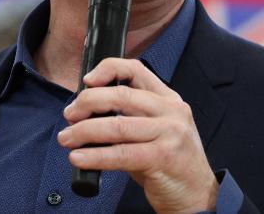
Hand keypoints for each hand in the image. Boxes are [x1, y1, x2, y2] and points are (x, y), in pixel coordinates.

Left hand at [58, 58, 217, 213]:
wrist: (196, 193)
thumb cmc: (170, 163)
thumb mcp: (156, 131)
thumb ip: (130, 117)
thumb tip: (87, 114)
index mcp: (169, 99)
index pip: (136, 70)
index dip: (108, 69)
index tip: (87, 81)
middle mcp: (172, 111)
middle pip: (122, 95)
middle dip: (88, 103)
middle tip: (70, 115)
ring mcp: (170, 133)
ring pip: (118, 125)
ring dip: (84, 131)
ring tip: (67, 138)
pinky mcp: (163, 157)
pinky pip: (121, 154)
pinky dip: (95, 156)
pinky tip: (79, 158)